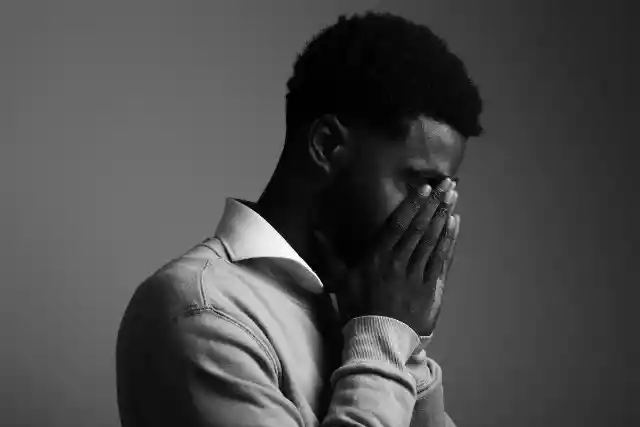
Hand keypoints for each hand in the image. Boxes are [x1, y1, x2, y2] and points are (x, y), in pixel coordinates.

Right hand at [315, 178, 459, 336]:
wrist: (377, 339)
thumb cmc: (356, 309)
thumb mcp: (339, 280)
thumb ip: (329, 253)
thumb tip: (316, 231)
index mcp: (378, 257)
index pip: (397, 224)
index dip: (412, 204)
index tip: (424, 187)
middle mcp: (399, 261)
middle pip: (419, 227)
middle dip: (434, 203)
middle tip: (447, 183)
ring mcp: (417, 274)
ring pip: (433, 239)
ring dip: (444, 216)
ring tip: (454, 196)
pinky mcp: (430, 288)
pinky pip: (441, 259)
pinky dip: (449, 240)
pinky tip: (455, 224)